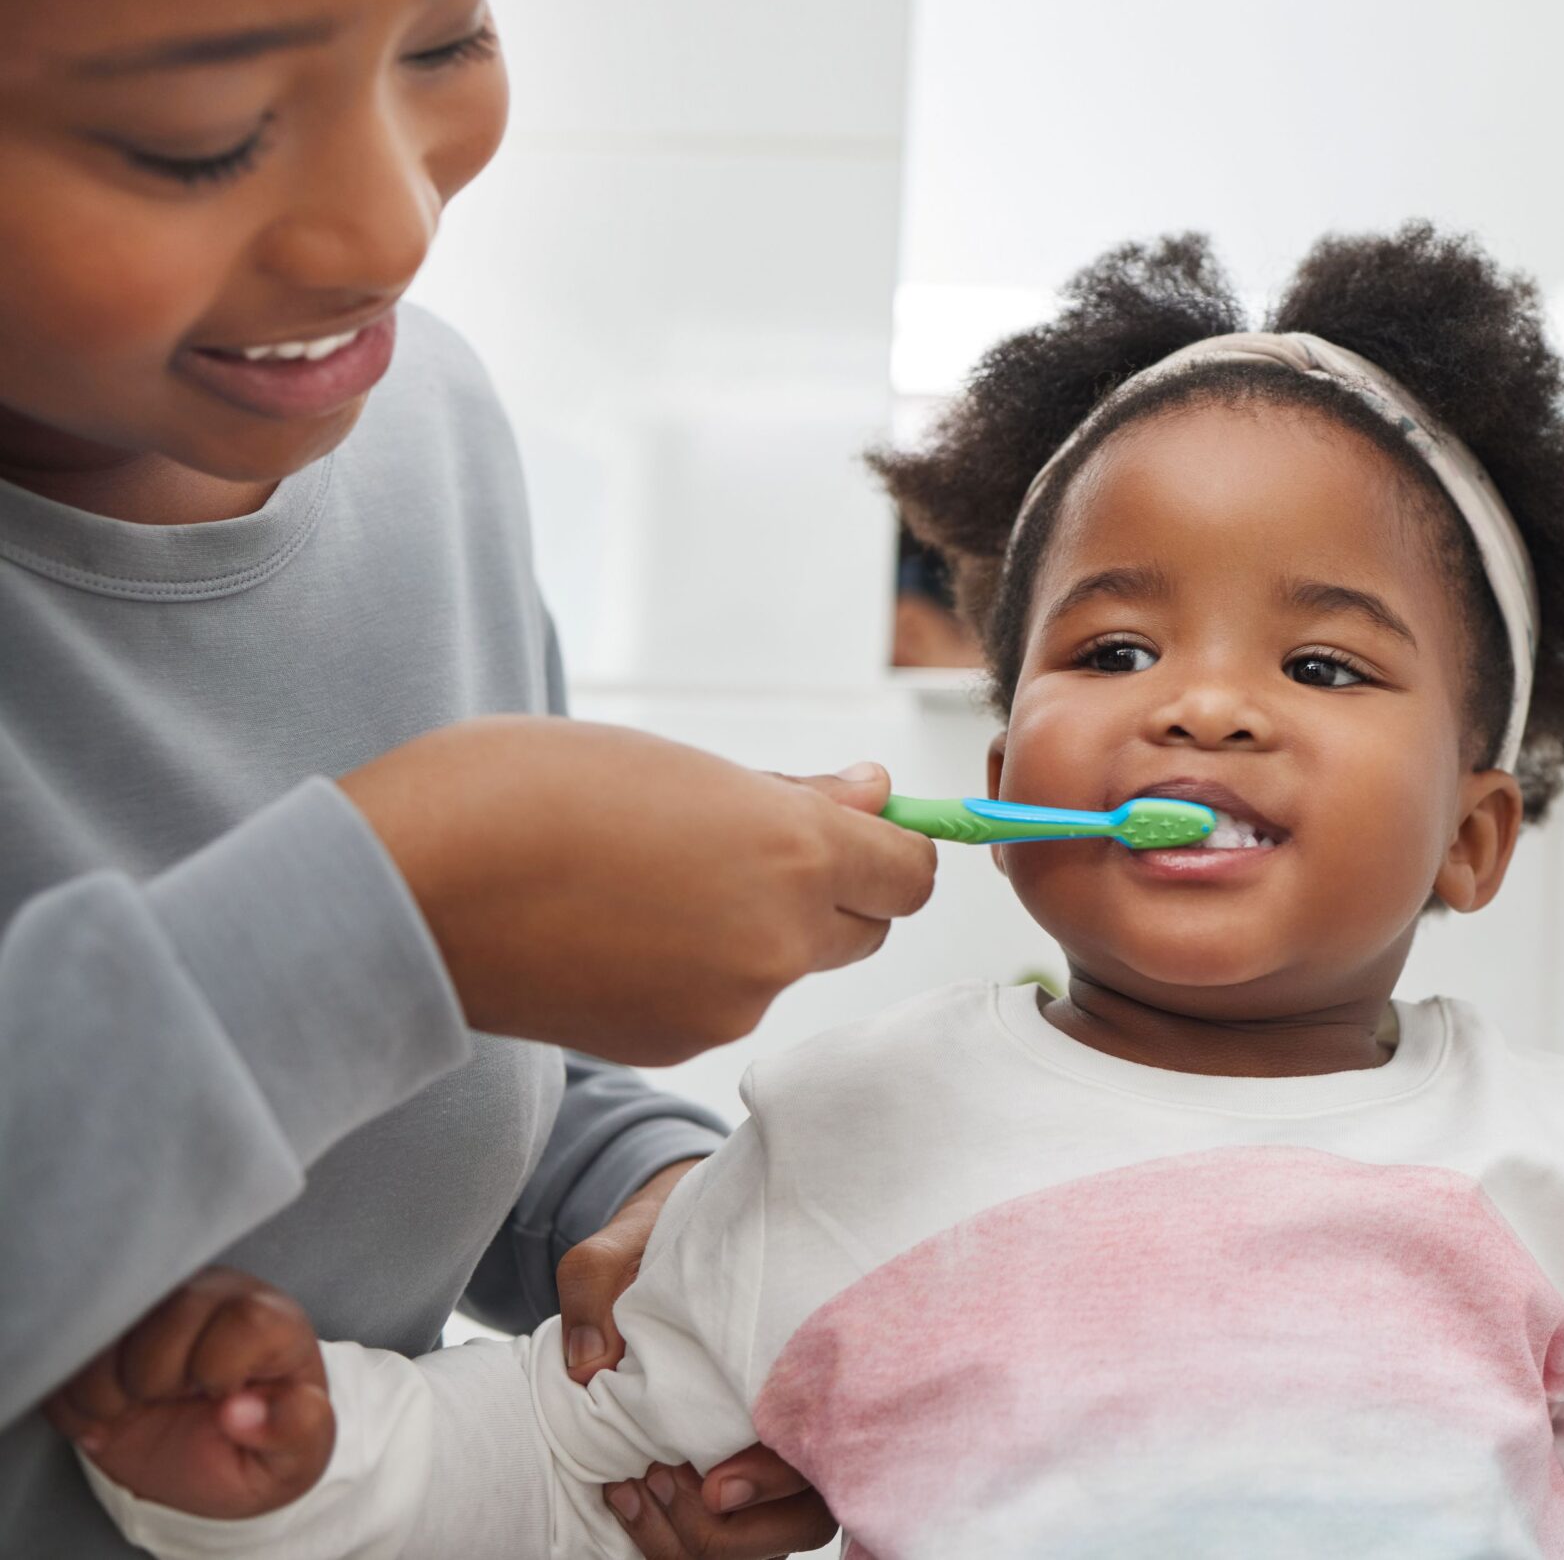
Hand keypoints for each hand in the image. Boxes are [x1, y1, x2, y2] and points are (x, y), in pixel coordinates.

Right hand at [42, 1269, 333, 1520]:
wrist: (209, 1455)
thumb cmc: (260, 1444)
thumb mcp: (297, 1453)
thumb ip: (295, 1429)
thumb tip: (241, 1412)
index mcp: (271, 1320)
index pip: (243, 1321)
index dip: (220, 1372)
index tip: (222, 1399)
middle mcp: (212, 1296)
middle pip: (166, 1317)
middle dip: (159, 1381)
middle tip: (175, 1403)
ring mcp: (153, 1305)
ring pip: (104, 1328)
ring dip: (110, 1392)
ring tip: (141, 1408)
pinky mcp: (102, 1328)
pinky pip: (63, 1356)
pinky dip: (76, 1403)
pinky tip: (112, 1414)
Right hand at [341, 718, 936, 1065]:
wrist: (407, 887)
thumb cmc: (528, 790)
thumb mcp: (673, 763)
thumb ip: (787, 794)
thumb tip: (873, 794)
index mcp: (793, 853)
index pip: (910, 873)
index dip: (886, 846)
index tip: (851, 823)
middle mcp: (777, 942)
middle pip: (862, 927)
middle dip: (830, 890)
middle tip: (741, 843)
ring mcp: (726, 1005)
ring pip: (786, 965)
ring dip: (754, 930)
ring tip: (654, 878)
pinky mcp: (670, 1045)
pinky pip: (723, 1002)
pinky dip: (697, 971)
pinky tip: (620, 930)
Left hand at [562, 1162, 837, 1558]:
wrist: (678, 1236)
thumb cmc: (667, 1240)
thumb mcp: (626, 1241)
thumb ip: (597, 1283)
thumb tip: (588, 1367)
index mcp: (808, 1358)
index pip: (826, 1451)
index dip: (776, 1479)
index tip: (715, 1484)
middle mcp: (810, 1418)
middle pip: (806, 1520)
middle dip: (729, 1530)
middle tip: (655, 1478)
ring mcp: (781, 1456)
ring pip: (774, 1544)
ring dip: (700, 1540)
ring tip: (634, 1487)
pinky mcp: (744, 1477)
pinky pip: (736, 1540)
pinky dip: (676, 1540)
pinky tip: (627, 1496)